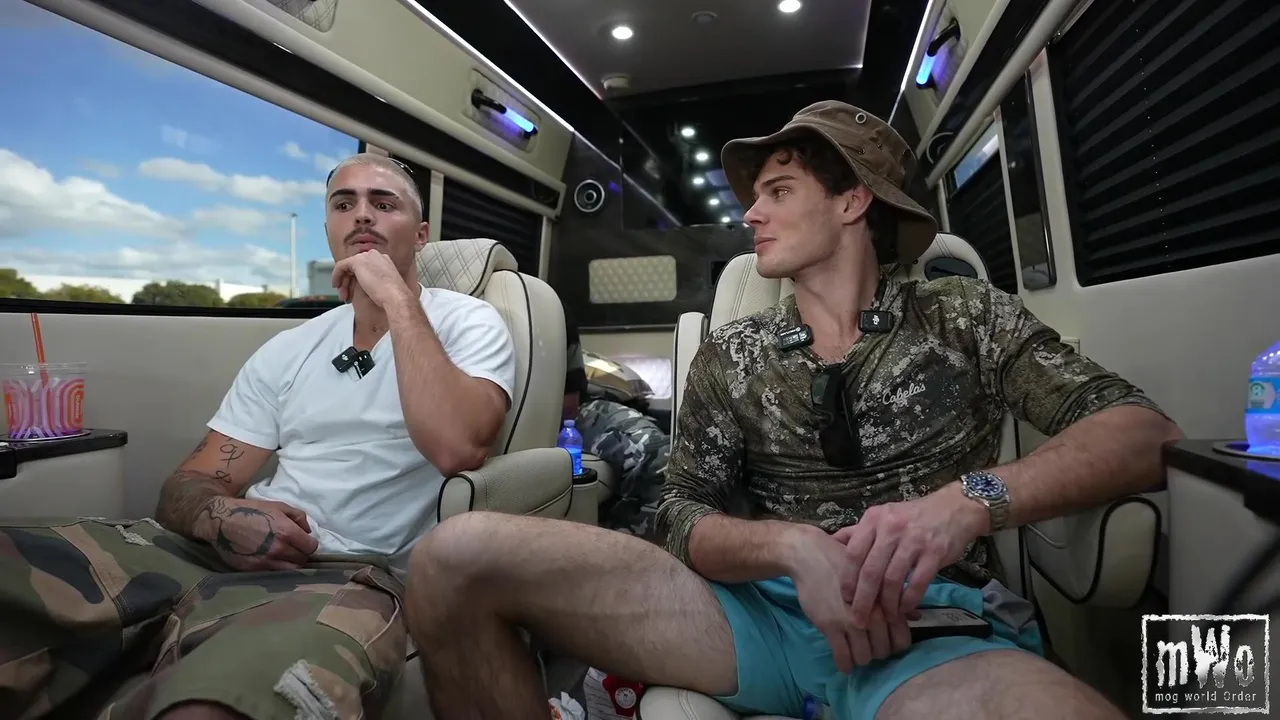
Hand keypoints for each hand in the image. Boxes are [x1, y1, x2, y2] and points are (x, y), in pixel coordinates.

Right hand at [195, 497, 319, 570]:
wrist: (221, 521)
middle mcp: (278, 549)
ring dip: (291, 564)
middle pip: (302, 560)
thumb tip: (309, 531)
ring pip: (290, 571)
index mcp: (286, 532)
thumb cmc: (252, 510)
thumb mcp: (278, 506)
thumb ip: (298, 517)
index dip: (310, 544)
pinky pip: (273, 574)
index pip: (311, 547)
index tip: (305, 542)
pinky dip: (277, 569)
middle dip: (302, 555)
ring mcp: (265, 562)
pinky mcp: (253, 570)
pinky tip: (272, 561)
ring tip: (286, 557)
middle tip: (296, 550)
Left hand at [332, 250, 414, 308]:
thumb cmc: (392, 296)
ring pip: (348, 268)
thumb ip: (373, 281)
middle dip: (349, 283)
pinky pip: (341, 266)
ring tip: (343, 297)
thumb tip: (363, 285)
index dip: (357, 280)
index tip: (353, 292)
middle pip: (356, 268)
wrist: (395, 296)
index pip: (365, 268)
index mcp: (383, 260)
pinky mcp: (357, 261)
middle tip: (346, 296)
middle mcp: (375, 255)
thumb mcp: (382, 285)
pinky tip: (336, 285)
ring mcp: (366, 257)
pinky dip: (337, 275)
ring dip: (344, 283)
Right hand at [786, 527, 911, 672]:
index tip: (885, 644)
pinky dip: (845, 664)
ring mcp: (851, 622)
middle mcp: (873, 615)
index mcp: (886, 602)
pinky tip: (845, 665)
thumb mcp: (873, 577)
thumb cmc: (845, 564)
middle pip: (883, 651)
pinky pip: (842, 656)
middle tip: (869, 648)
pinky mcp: (831, 626)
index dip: (894, 646)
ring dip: (861, 659)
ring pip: (864, 656)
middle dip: (877, 653)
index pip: (901, 639)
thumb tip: (916, 617)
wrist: (812, 556)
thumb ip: (894, 598)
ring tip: (856, 653)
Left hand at [834, 488, 986, 628]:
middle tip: (859, 620)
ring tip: (884, 617)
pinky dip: (909, 600)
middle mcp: (891, 528)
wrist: (953, 508)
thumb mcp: (882, 516)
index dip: (848, 579)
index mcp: (874, 519)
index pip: (854, 553)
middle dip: (863, 600)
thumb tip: (830, 544)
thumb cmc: (912, 516)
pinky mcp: (934, 552)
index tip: (845, 599)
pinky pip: (917, 583)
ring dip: (887, 604)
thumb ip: (858, 532)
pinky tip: (904, 610)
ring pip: (893, 579)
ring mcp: (914, 540)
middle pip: (871, 571)